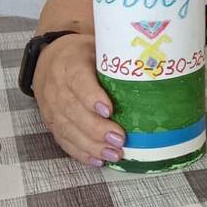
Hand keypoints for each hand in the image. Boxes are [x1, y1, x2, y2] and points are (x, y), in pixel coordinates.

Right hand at [33, 34, 124, 166]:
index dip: (91, 96)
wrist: (52, 60)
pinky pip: (62, 139)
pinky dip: (80, 152)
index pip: (78, 80)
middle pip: (72, 110)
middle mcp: (55, 86)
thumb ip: (117, 58)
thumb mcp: (99, 47)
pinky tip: (97, 160)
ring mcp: (50, 106)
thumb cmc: (85, 54)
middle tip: (119, 139)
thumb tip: (156, 71)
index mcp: (70, 63)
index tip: (109, 110)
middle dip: (96, 128)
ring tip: (113, 154)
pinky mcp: (50, 121)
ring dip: (91, 145)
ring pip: (67, 128)